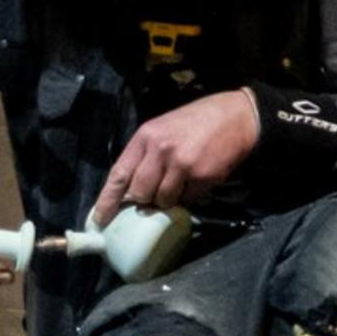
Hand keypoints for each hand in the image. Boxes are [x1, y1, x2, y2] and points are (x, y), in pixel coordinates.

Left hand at [95, 88, 262, 219]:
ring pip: (162, 201)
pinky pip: (187, 200)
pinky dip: (190, 196)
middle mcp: (160, 149)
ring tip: (180, 183)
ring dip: (169, 200)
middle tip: (153, 197)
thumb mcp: (163, 130)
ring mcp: (182, 164)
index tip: (99, 220)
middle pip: (139, 193)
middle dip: (144, 200)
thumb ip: (146, 155)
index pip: (119, 174)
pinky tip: (197, 180)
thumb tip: (130, 191)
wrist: (237, 115)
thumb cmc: (197, 123)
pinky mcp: (202, 176)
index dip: (107, 201)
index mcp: (146, 136)